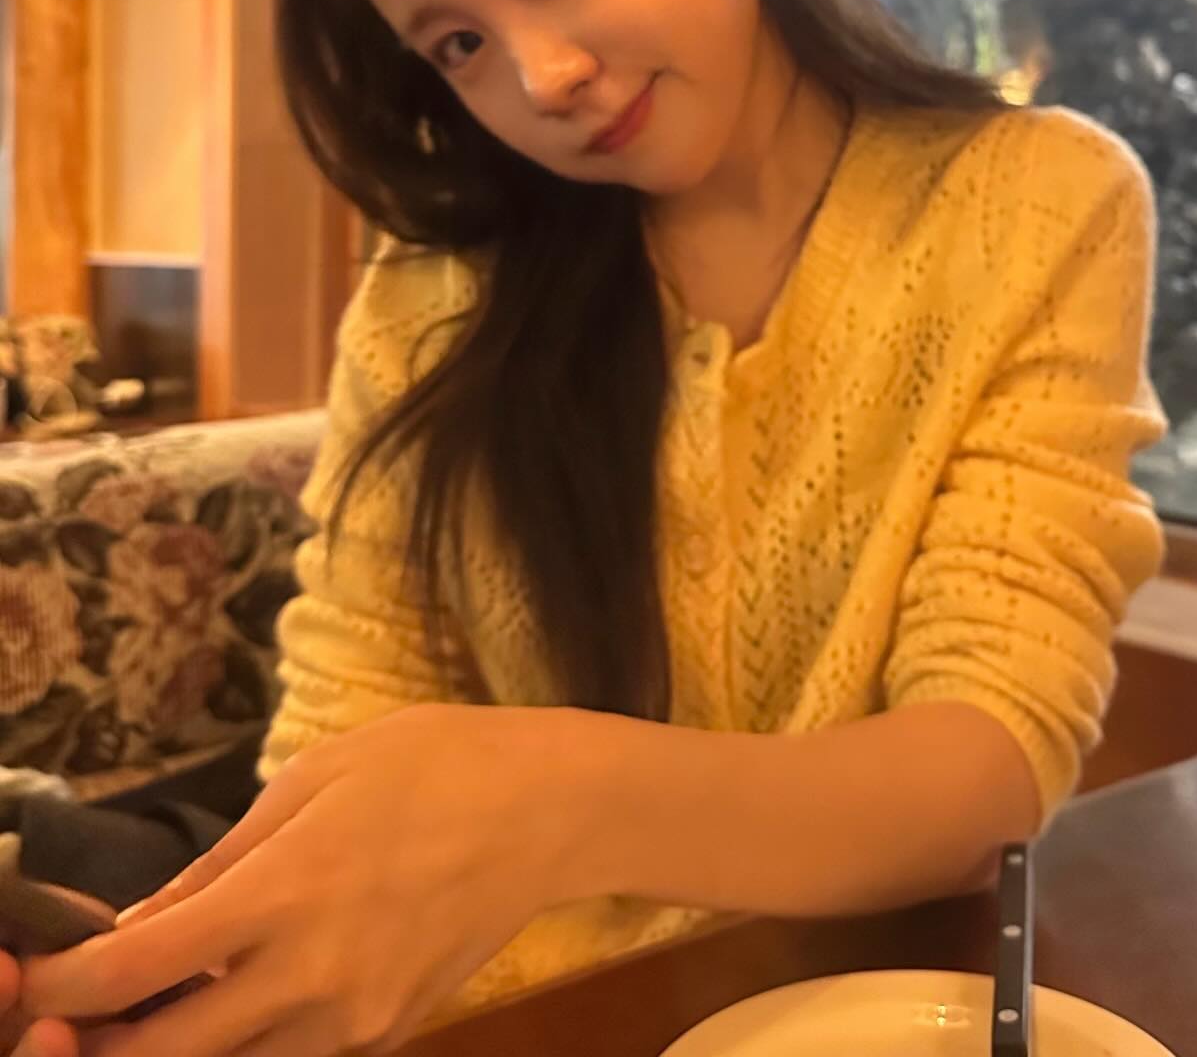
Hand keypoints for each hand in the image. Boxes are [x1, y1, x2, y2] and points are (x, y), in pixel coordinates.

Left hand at [20, 706, 599, 1056]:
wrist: (550, 809)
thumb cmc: (432, 763)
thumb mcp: (316, 776)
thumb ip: (222, 860)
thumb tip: (142, 928)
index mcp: (285, 893)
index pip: (137, 972)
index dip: (66, 983)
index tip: (40, 975)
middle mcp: (311, 977)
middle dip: (103, 1045)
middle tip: (81, 1013)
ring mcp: (354, 1020)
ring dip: (179, 1047)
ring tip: (163, 999)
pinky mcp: (389, 1034)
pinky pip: (294, 1056)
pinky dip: (251, 1036)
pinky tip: (244, 987)